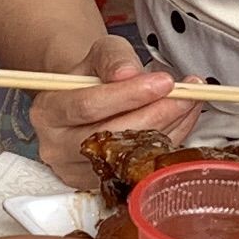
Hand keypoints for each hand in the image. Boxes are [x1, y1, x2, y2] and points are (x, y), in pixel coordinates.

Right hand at [26, 36, 201, 188]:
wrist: (83, 102)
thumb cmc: (91, 77)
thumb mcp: (99, 54)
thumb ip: (113, 58)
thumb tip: (129, 74)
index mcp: (48, 112)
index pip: (87, 106)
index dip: (129, 95)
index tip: (164, 82)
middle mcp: (57, 147)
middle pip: (111, 136)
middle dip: (156, 113)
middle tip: (186, 95)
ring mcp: (77, 171)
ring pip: (130, 155)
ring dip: (169, 127)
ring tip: (190, 101)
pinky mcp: (100, 185)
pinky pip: (140, 165)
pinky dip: (167, 141)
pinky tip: (182, 120)